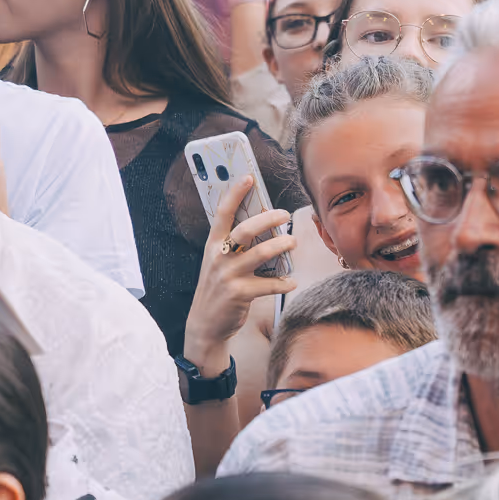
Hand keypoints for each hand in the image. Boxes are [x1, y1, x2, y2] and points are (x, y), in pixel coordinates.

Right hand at [181, 176, 295, 374]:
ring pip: (260, 254)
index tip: (248, 177)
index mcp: (213, 245)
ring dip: (281, 246)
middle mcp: (218, 257)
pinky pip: (268, 284)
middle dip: (267, 219)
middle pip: (245, 230)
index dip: (235, 194)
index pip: (222, 213)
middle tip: (285, 215)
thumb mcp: (219, 262)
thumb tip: (265, 222)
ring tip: (293, 242)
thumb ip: (235, 244)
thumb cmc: (219, 286)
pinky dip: (283, 283)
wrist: (205, 323)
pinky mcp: (239, 294)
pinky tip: (292, 282)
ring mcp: (228, 275)